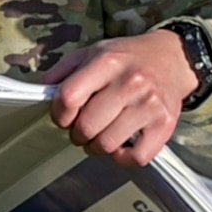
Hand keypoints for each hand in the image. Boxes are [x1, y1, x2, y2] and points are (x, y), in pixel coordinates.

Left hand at [41, 30, 196, 166]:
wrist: (173, 57)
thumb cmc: (127, 58)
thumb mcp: (93, 53)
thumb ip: (63, 72)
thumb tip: (38, 93)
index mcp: (108, 61)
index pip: (68, 98)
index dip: (59, 114)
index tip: (65, 116)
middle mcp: (131, 82)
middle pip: (86, 127)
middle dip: (78, 133)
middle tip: (84, 128)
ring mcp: (149, 105)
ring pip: (108, 145)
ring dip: (98, 147)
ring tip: (102, 135)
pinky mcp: (165, 124)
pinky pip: (136, 157)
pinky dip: (124, 158)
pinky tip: (122, 145)